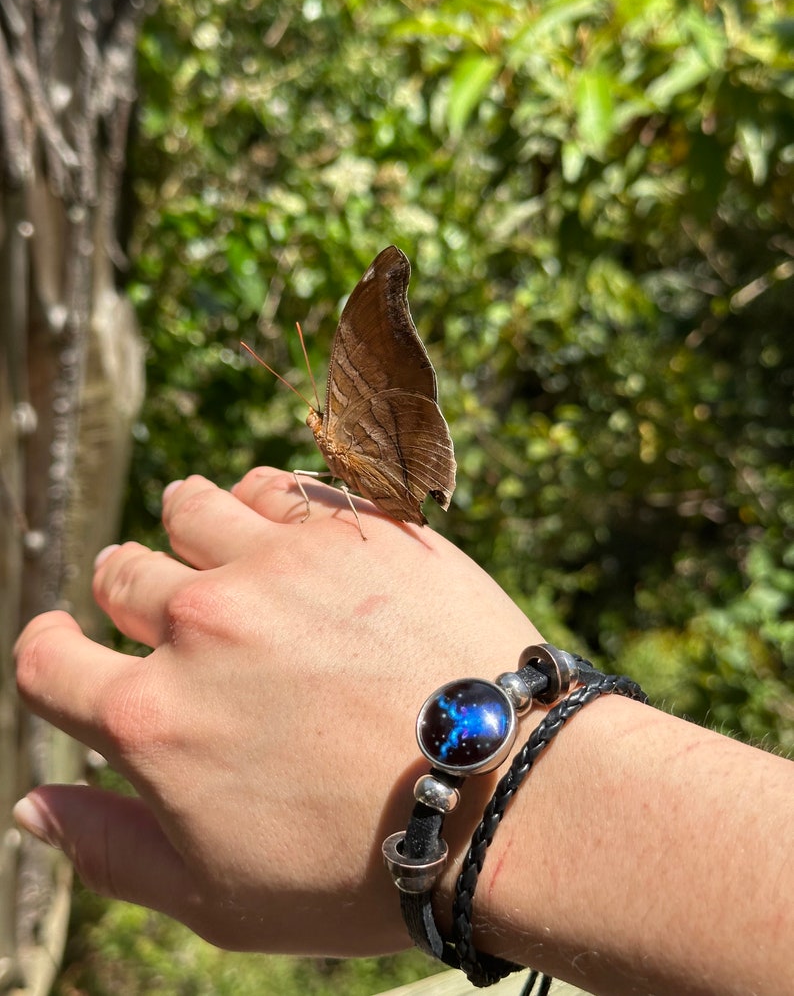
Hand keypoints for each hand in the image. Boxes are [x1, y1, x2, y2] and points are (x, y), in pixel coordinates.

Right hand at [14, 468, 544, 955]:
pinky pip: (272, 484)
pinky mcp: (351, 526)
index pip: (45, 659)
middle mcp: (201, 625)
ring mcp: (278, 564)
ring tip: (231, 567)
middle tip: (182, 624)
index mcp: (152, 719)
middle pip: (120, 572)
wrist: (510, 796)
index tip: (72, 651)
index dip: (50, 654)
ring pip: (188, 507)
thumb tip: (33, 803)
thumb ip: (112, 848)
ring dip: (192, 534)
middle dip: (132, 599)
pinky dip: (264, 505)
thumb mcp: (220, 897)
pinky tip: (291, 540)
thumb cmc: (366, 865)